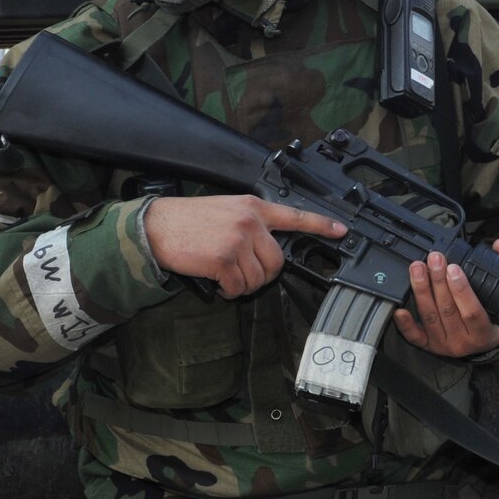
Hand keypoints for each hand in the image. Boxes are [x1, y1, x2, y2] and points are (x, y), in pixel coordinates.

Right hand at [144, 195, 345, 299]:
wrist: (157, 227)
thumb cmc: (188, 222)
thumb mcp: (226, 210)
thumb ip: (251, 223)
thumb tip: (269, 247)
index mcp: (253, 207)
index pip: (295, 215)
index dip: (321, 225)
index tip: (342, 231)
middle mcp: (250, 221)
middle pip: (278, 262)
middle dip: (264, 275)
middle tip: (244, 275)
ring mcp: (237, 240)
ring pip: (258, 278)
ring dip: (243, 285)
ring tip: (225, 276)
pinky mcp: (224, 259)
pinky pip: (239, 287)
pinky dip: (229, 291)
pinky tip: (217, 283)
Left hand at [392, 241, 498, 358]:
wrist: (485, 340)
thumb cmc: (495, 315)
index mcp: (484, 332)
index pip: (472, 312)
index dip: (461, 290)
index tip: (453, 268)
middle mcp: (463, 341)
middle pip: (447, 310)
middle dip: (438, 282)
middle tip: (434, 260)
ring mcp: (444, 344)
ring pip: (430, 317)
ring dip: (422, 291)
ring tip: (418, 269)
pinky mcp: (429, 345)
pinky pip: (415, 336)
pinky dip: (406, 324)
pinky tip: (400, 309)